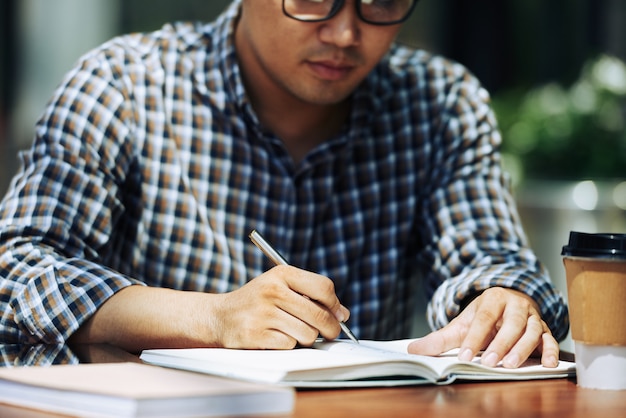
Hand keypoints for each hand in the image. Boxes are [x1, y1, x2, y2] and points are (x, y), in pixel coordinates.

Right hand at [215, 265, 349, 349]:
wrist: (220, 316)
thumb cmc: (258, 302)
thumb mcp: (281, 288)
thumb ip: (312, 296)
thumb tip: (343, 314)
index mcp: (282, 274)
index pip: (324, 288)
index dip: (336, 305)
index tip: (339, 314)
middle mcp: (272, 290)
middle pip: (320, 315)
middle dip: (331, 329)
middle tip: (331, 333)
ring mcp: (263, 312)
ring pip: (308, 334)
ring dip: (306, 338)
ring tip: (294, 331)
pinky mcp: (255, 334)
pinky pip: (290, 345)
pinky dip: (288, 345)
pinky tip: (276, 337)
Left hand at [407, 287, 558, 367]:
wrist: (509, 302)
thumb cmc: (484, 317)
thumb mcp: (463, 323)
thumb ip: (440, 338)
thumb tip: (412, 349)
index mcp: (492, 299)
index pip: (483, 318)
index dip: (474, 338)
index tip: (463, 356)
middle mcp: (515, 305)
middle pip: (510, 323)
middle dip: (500, 343)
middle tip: (489, 362)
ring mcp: (532, 317)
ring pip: (531, 331)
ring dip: (522, 349)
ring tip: (509, 365)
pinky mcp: (545, 329)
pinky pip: (551, 339)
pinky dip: (551, 350)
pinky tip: (547, 364)